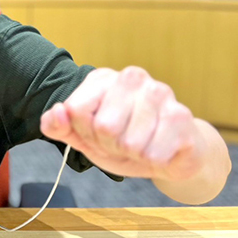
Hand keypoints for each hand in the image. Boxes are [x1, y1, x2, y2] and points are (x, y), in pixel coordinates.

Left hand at [40, 66, 207, 181]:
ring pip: (130, 142)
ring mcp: (159, 92)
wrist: (168, 155)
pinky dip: (154, 161)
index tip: (96, 134)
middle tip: (120, 142)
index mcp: (101, 79)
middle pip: (103, 126)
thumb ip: (57, 126)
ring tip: (141, 145)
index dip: (83, 132)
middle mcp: (131, 77)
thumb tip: (57, 112)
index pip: (75, 110)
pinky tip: (160, 149)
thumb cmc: (121, 141)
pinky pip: (154, 154)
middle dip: (109, 145)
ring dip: (133, 154)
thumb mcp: (82, 137)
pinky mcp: (181, 115)